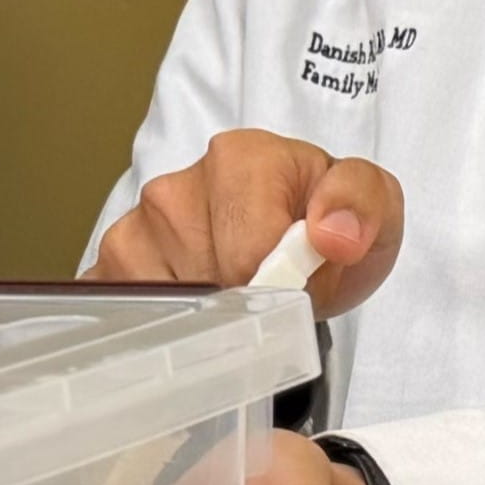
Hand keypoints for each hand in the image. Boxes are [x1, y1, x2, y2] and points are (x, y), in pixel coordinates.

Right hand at [94, 129, 404, 315]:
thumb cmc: (327, 219)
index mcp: (240, 158)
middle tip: (271, 289)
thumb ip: (362, 203)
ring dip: (209, 316)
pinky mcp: (111, 267)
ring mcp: (136, 228)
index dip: (280, 285)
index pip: (246, 250)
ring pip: (169, 306)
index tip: (299, 285)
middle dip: (246, 302)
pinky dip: (163, 327)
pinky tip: (197, 308)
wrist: (297, 235)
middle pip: (207, 282)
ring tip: (237, 292)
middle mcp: (176, 188)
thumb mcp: (373, 203)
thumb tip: (332, 233)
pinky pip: (128, 315)